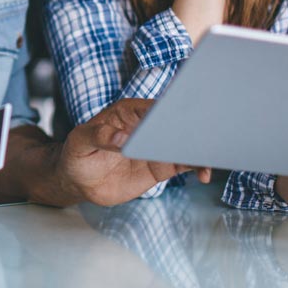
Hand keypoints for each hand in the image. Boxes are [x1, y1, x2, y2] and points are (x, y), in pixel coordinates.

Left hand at [58, 98, 210, 205]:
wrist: (78, 180)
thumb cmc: (77, 152)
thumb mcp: (81, 140)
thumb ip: (101, 136)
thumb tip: (123, 137)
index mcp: (129, 111)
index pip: (155, 107)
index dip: (172, 111)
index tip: (187, 117)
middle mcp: (146, 126)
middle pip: (175, 123)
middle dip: (194, 128)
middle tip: (209, 137)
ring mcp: (155, 146)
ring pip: (183, 144)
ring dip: (199, 150)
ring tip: (210, 160)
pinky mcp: (159, 167)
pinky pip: (182, 164)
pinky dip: (196, 167)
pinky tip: (204, 173)